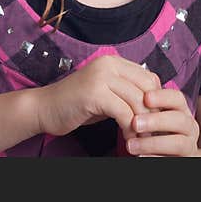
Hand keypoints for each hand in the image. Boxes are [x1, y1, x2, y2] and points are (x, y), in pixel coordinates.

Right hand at [35, 54, 160, 140]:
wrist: (44, 108)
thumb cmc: (76, 104)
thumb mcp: (106, 93)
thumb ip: (126, 92)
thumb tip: (155, 104)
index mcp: (113, 61)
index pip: (149, 78)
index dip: (157, 101)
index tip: (155, 121)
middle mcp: (108, 64)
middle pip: (148, 88)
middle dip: (153, 113)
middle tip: (153, 133)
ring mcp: (100, 77)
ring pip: (138, 101)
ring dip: (143, 125)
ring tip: (141, 140)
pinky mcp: (94, 93)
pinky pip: (124, 113)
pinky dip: (130, 129)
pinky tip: (128, 139)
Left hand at [126, 87, 199, 156]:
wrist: (168, 152)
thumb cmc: (156, 128)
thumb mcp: (154, 113)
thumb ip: (147, 103)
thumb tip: (129, 88)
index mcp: (181, 111)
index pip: (177, 98)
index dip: (163, 97)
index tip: (145, 98)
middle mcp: (189, 127)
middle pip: (180, 120)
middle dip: (156, 121)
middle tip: (135, 123)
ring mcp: (188, 146)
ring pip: (179, 143)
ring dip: (153, 143)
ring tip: (131, 145)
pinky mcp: (183, 160)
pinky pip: (172, 159)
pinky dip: (155, 158)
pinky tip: (140, 156)